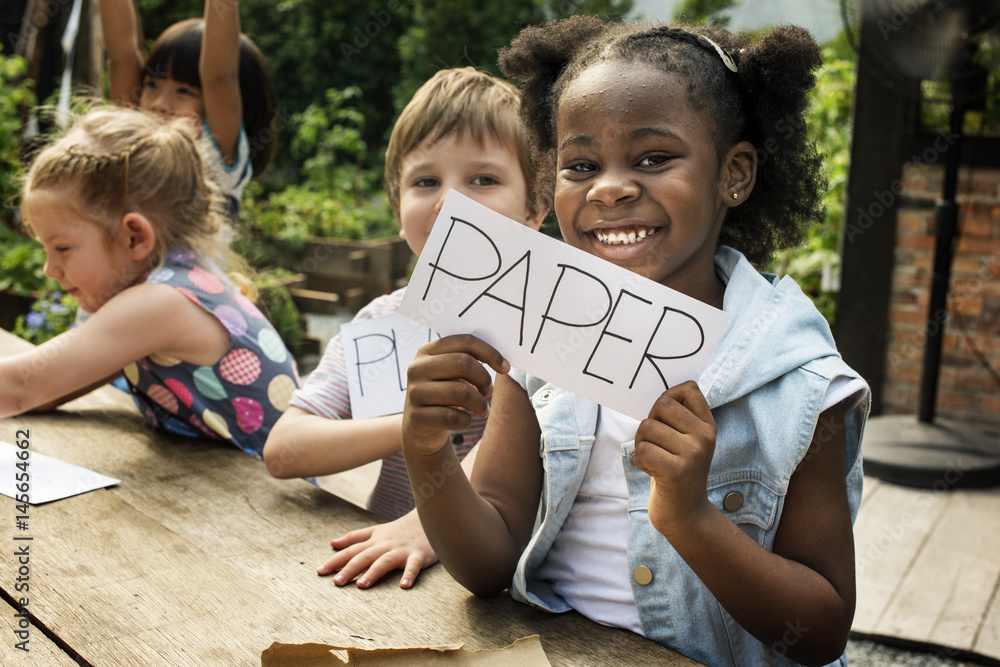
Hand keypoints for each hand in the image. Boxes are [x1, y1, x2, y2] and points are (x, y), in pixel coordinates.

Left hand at [318, 511, 437, 588]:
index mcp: (375, 541)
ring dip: (374, 572)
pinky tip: (404, 586)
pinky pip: (414, 565)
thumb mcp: (376, 530)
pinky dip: (409, 574)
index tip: (319, 571)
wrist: (430, 517)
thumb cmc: (401, 529)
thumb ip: (354, 537)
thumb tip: (332, 542)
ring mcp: (402, 550)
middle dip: (350, 569)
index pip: (351, 550)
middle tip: (336, 582)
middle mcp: (385, 545)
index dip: (335, 560)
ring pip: (385, 561)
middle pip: (365, 556)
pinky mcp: (419, 555)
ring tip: (362, 585)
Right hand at [402, 334, 507, 456]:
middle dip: (484, 379)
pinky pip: (453, 417)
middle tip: (488, 391)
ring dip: (480, 404)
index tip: (505, 367)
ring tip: (482, 409)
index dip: (490, 353)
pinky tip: (464, 420)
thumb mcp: (450, 374)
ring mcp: (414, 393)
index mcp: (427, 351)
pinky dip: (466, 420)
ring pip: (461, 392)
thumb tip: (501, 363)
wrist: (420, 427)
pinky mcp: (416, 417)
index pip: (465, 341)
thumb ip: (468, 361)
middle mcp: (417, 368)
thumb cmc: (444, 394)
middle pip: (464, 363)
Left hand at [632, 381, 716, 538]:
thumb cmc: (676, 472)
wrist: (686, 515)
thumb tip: (658, 394)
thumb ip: (676, 418)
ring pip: (646, 428)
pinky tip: (654, 473)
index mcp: (708, 426)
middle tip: (657, 445)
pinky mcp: (676, 471)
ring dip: (642, 446)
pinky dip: (640, 462)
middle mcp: (705, 437)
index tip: (665, 420)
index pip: (689, 388)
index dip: (668, 398)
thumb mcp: (685, 441)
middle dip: (649, 423)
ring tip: (656, 461)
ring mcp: (693, 454)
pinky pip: (641, 450)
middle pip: (661, 405)